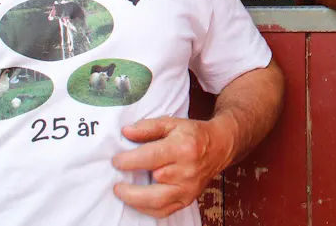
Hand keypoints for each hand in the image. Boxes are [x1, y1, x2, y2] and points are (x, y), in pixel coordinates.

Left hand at [112, 115, 235, 217]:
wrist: (219, 147)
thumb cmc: (193, 134)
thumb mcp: (172, 123)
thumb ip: (148, 127)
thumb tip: (126, 132)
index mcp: (182, 148)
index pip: (151, 157)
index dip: (129, 161)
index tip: (116, 161)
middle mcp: (187, 170)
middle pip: (154, 182)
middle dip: (131, 186)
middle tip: (116, 184)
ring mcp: (188, 187)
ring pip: (158, 202)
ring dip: (135, 200)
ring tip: (122, 192)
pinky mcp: (188, 198)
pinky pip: (164, 211)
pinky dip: (147, 209)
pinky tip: (137, 201)